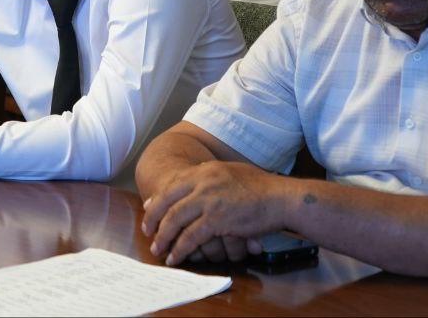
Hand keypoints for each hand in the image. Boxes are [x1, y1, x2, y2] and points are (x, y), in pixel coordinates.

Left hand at [140, 160, 288, 265]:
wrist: (280, 198)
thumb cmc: (260, 187)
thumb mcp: (230, 172)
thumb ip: (211, 177)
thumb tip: (197, 180)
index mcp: (205, 170)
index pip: (173, 184)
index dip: (158, 198)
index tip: (148, 208)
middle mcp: (203, 182)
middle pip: (168, 201)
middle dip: (154, 218)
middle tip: (147, 231)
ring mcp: (209, 200)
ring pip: (175, 219)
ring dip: (164, 237)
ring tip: (158, 249)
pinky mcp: (217, 219)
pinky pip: (191, 236)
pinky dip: (180, 248)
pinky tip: (176, 257)